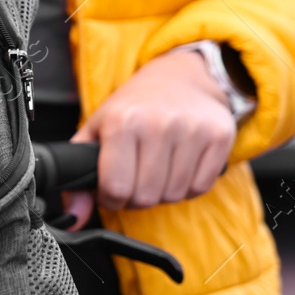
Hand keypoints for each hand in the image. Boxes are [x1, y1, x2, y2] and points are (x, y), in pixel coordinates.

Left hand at [63, 49, 235, 228]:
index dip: (110, 199)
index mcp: (122, 122)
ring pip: (174, 195)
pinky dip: (187, 187)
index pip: (116, 188)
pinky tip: (178, 167)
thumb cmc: (132, 108)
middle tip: (135, 180)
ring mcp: (192, 130)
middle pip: (146, 197)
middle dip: (136, 198)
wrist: (179, 77)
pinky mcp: (219, 136)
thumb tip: (74, 218)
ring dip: (162, 192)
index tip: (111, 190)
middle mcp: (158, 124)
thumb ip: (78, 176)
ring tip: (156, 170)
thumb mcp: (95, 131)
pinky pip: (201, 187)